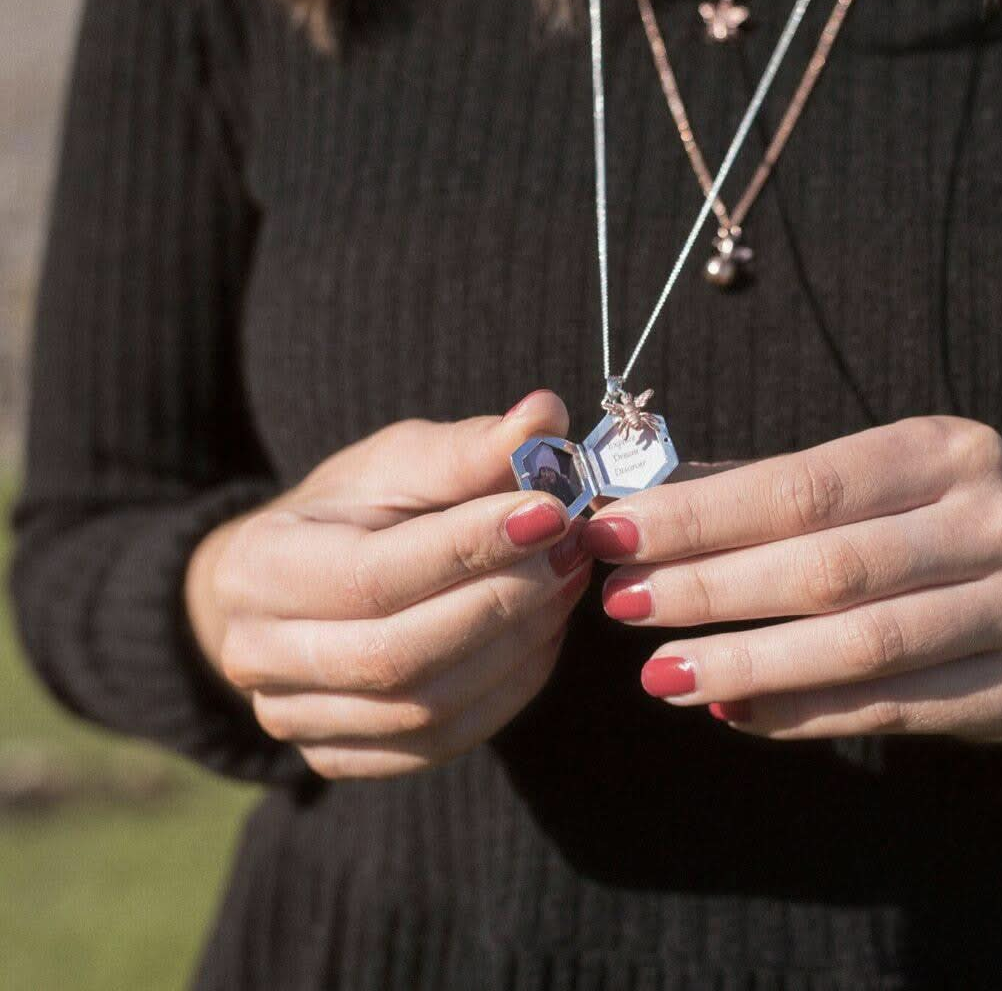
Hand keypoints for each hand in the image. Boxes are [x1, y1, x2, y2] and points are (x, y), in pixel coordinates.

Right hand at [185, 391, 591, 778]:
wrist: (291, 583)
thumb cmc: (347, 512)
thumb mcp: (395, 464)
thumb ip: (467, 448)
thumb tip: (546, 415)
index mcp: (258, 567)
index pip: (374, 575)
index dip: (470, 547)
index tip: (552, 511)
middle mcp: (258, 656)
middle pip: (400, 654)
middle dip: (504, 601)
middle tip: (572, 551)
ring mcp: (293, 720)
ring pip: (425, 709)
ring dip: (517, 646)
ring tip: (565, 585)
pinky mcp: (337, 757)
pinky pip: (440, 744)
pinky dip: (506, 691)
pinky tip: (542, 635)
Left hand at [580, 417, 1001, 752]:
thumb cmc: (922, 538)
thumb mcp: (857, 495)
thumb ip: (756, 496)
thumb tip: (634, 502)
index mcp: (944, 450)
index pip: (803, 486)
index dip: (700, 516)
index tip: (614, 533)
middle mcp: (995, 520)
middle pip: (827, 565)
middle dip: (708, 588)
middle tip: (622, 602)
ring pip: (859, 644)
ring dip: (744, 662)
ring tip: (660, 672)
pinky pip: (890, 708)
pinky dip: (800, 713)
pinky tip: (729, 710)